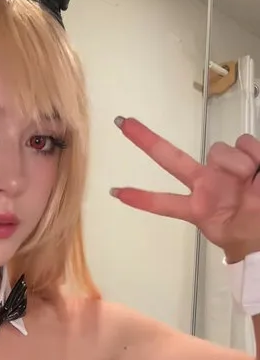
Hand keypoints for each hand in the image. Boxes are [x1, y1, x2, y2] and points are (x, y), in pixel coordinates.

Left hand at [110, 117, 259, 262]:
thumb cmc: (251, 232)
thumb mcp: (226, 235)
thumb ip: (212, 214)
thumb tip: (213, 188)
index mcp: (198, 206)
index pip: (164, 202)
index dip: (141, 198)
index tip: (114, 192)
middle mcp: (206, 182)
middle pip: (170, 158)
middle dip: (146, 140)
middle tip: (122, 123)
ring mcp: (224, 167)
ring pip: (217, 150)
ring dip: (237, 166)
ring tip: (250, 183)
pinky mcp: (247, 155)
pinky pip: (245, 143)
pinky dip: (255, 156)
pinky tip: (258, 171)